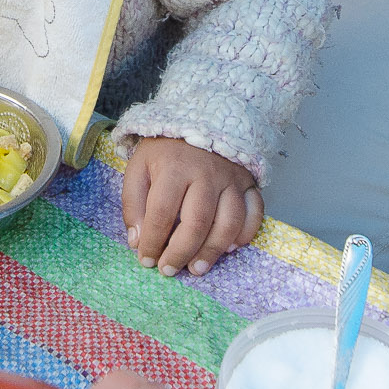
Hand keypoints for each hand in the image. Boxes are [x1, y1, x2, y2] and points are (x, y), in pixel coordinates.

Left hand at [121, 137, 263, 277]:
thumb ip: (133, 203)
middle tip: (170, 270)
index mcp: (173, 168)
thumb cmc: (166, 150)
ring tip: (197, 268)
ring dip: (213, 250)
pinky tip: (230, 248)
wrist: (201, 118)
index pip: (161, 213)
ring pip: (229, 222)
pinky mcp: (250, 183)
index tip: (146, 260)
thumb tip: (137, 241)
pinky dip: (245, 234)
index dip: (153, 241)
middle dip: (182, 252)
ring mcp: (232, 179)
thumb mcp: (138, 167)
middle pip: (198, 222)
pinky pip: (255, 213)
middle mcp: (206, 174)